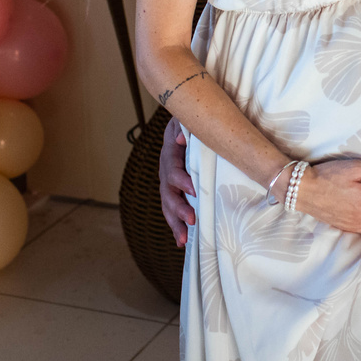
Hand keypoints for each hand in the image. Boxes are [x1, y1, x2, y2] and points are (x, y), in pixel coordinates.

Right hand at [159, 115, 195, 245]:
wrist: (184, 125)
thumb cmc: (190, 121)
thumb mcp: (186, 119)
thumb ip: (183, 129)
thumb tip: (180, 141)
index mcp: (170, 155)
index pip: (173, 170)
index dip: (181, 181)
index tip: (193, 190)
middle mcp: (166, 170)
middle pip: (168, 193)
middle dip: (179, 208)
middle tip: (192, 219)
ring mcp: (169, 183)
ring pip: (168, 206)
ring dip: (175, 223)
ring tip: (183, 240)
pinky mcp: (175, 190)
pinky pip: (173, 209)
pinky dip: (176, 225)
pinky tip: (182, 242)